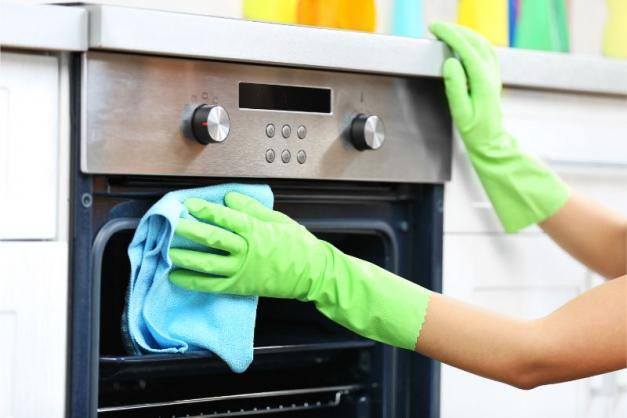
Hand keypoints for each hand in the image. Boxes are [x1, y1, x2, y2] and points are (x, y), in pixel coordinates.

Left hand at [169, 192, 328, 300]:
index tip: (190, 205)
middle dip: (189, 231)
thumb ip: (251, 208)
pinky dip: (193, 282)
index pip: (225, 217)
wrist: (312, 272)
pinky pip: (211, 285)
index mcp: (255, 230)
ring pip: (207, 263)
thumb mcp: (277, 219)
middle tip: (174, 225)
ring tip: (170, 251)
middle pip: (212, 238)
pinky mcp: (239, 286)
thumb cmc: (298, 245)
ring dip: (186, 257)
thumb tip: (230, 197)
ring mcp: (242, 270)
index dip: (205, 210)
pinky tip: (178, 277)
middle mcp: (246, 250)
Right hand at [429, 21, 504, 153]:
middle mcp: (491, 74)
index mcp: (483, 81)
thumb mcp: (460, 113)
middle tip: (436, 27)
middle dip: (454, 31)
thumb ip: (455, 87)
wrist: (491, 141)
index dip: (450, 35)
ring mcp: (494, 73)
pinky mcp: (493, 75)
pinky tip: (465, 41)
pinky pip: (485, 50)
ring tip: (447, 31)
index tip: (435, 29)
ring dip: (464, 33)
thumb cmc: (474, 131)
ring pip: (481, 43)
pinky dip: (472, 40)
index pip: (466, 50)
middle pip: (474, 42)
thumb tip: (449, 64)